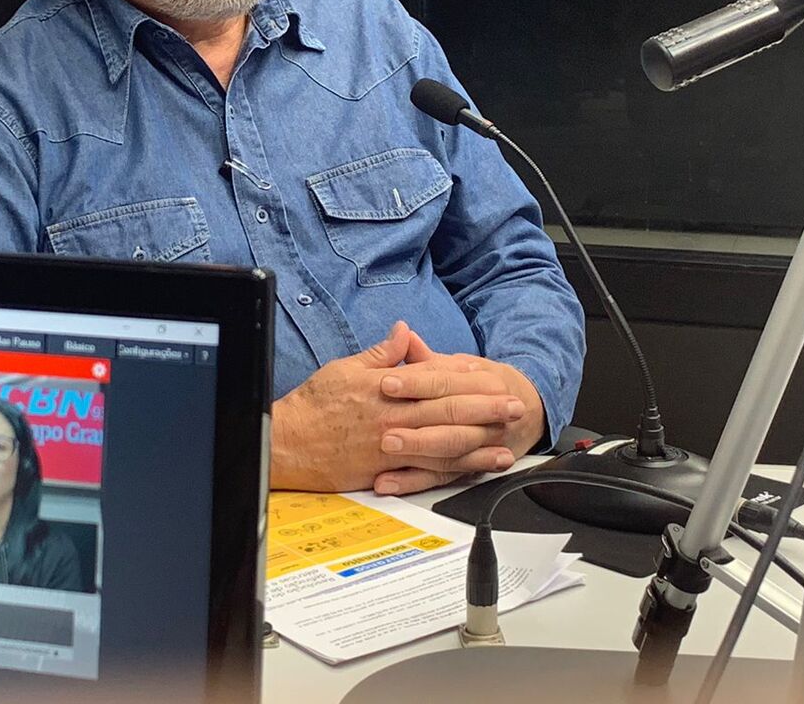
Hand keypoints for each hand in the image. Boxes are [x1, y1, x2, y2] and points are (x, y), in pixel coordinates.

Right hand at [269, 322, 529, 493]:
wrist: (288, 443)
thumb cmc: (312, 405)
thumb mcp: (344, 368)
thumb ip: (379, 354)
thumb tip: (403, 333)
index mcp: (384, 388)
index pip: (432, 380)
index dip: (463, 378)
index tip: (488, 375)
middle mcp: (393, 417)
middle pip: (447, 411)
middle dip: (485, 408)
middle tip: (515, 406)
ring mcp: (392, 446)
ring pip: (445, 443)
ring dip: (480, 441)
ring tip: (509, 439)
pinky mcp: (387, 470)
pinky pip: (429, 471)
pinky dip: (457, 468)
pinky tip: (477, 468)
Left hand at [376, 332, 545, 495]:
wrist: (524, 408)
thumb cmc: (478, 384)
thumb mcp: (457, 365)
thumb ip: (426, 357)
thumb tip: (403, 334)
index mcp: (481, 381)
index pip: (443, 381)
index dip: (414, 383)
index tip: (385, 383)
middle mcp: (485, 414)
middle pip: (448, 419)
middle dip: (416, 428)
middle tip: (385, 432)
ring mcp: (480, 443)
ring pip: (448, 451)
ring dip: (417, 454)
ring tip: (387, 455)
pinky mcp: (468, 467)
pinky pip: (440, 477)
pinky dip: (413, 482)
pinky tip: (390, 483)